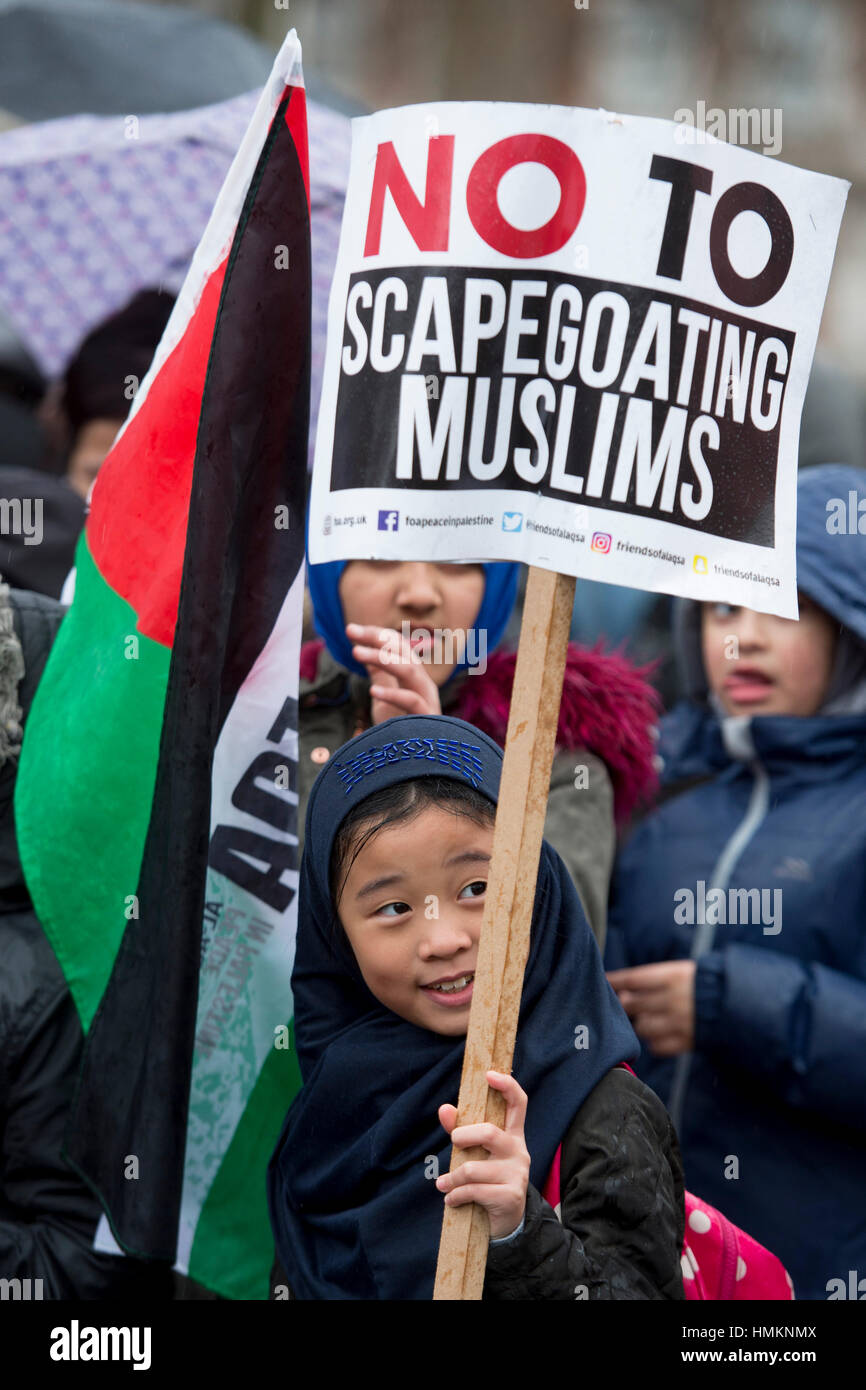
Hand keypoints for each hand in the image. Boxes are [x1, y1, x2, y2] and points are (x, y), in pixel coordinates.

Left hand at [345, 622, 441, 724]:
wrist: (414, 761)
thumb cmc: (401, 728)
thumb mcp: (384, 697)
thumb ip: (379, 674)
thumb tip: (364, 650)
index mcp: (413, 675)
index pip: (396, 645)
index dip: (375, 635)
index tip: (350, 629)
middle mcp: (422, 682)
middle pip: (403, 651)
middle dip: (377, 639)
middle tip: (351, 632)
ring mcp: (427, 699)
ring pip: (410, 669)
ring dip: (383, 658)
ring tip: (357, 653)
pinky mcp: (427, 718)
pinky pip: (412, 701)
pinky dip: (393, 694)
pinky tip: (373, 691)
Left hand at [436, 1071, 529, 1240]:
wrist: (506, 1222)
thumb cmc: (487, 1180)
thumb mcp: (475, 1154)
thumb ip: (460, 1131)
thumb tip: (444, 1109)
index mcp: (512, 1135)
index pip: (518, 1103)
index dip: (507, 1086)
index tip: (489, 1075)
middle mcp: (519, 1150)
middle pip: (489, 1132)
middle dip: (462, 1137)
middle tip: (453, 1144)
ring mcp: (518, 1173)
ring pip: (475, 1168)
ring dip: (452, 1178)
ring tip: (444, 1184)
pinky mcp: (512, 1196)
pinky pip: (474, 1190)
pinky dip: (456, 1195)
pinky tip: (452, 1200)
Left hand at [606, 961, 696, 1056]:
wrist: (738, 1003)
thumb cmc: (705, 983)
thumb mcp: (682, 972)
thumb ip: (654, 981)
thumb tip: (624, 992)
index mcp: (673, 976)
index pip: (634, 978)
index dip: (615, 980)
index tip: (603, 981)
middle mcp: (674, 999)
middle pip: (634, 1004)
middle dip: (625, 1004)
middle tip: (625, 1003)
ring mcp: (680, 1022)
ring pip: (642, 1027)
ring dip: (640, 1023)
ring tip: (647, 1018)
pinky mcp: (687, 1041)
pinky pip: (658, 1046)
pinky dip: (654, 1042)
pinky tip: (659, 1034)